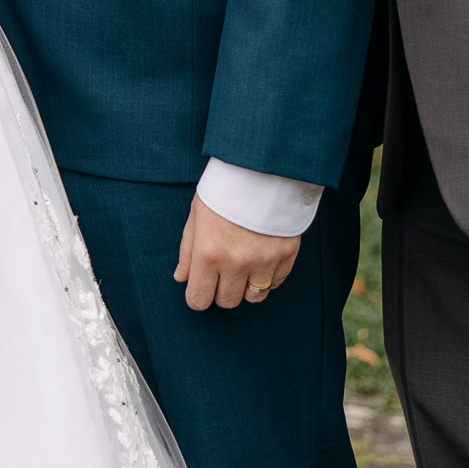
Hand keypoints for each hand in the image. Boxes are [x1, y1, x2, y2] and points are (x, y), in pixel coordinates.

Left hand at [173, 194, 300, 310]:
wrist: (261, 167)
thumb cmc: (223, 189)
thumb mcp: (197, 215)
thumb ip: (187, 250)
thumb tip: (182, 278)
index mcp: (208, 252)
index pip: (199, 300)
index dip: (198, 295)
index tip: (202, 286)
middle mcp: (236, 262)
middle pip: (227, 301)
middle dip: (222, 290)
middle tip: (223, 270)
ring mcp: (264, 260)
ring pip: (254, 297)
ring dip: (247, 286)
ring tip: (244, 266)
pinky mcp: (286, 255)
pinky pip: (276, 283)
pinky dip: (268, 276)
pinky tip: (262, 257)